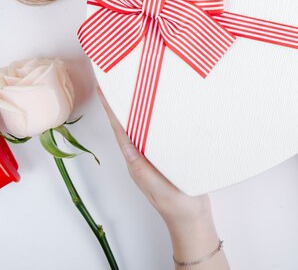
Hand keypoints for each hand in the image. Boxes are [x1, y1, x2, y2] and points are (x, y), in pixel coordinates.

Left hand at [98, 89, 228, 268]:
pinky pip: (159, 131)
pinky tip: (162, 107)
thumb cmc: (177, 205)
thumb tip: (128, 147)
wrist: (193, 219)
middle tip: (117, 78)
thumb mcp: (158, 187)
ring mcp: (155, 154)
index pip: (121, 129)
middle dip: (121, 102)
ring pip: (143, 125)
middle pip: (129, 123)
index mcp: (136, 160)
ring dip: (137, 106)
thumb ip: (143, 168)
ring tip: (135, 85)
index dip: (111, 108)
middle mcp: (143, 154)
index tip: (103, 88)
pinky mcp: (170, 154)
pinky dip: (156, 117)